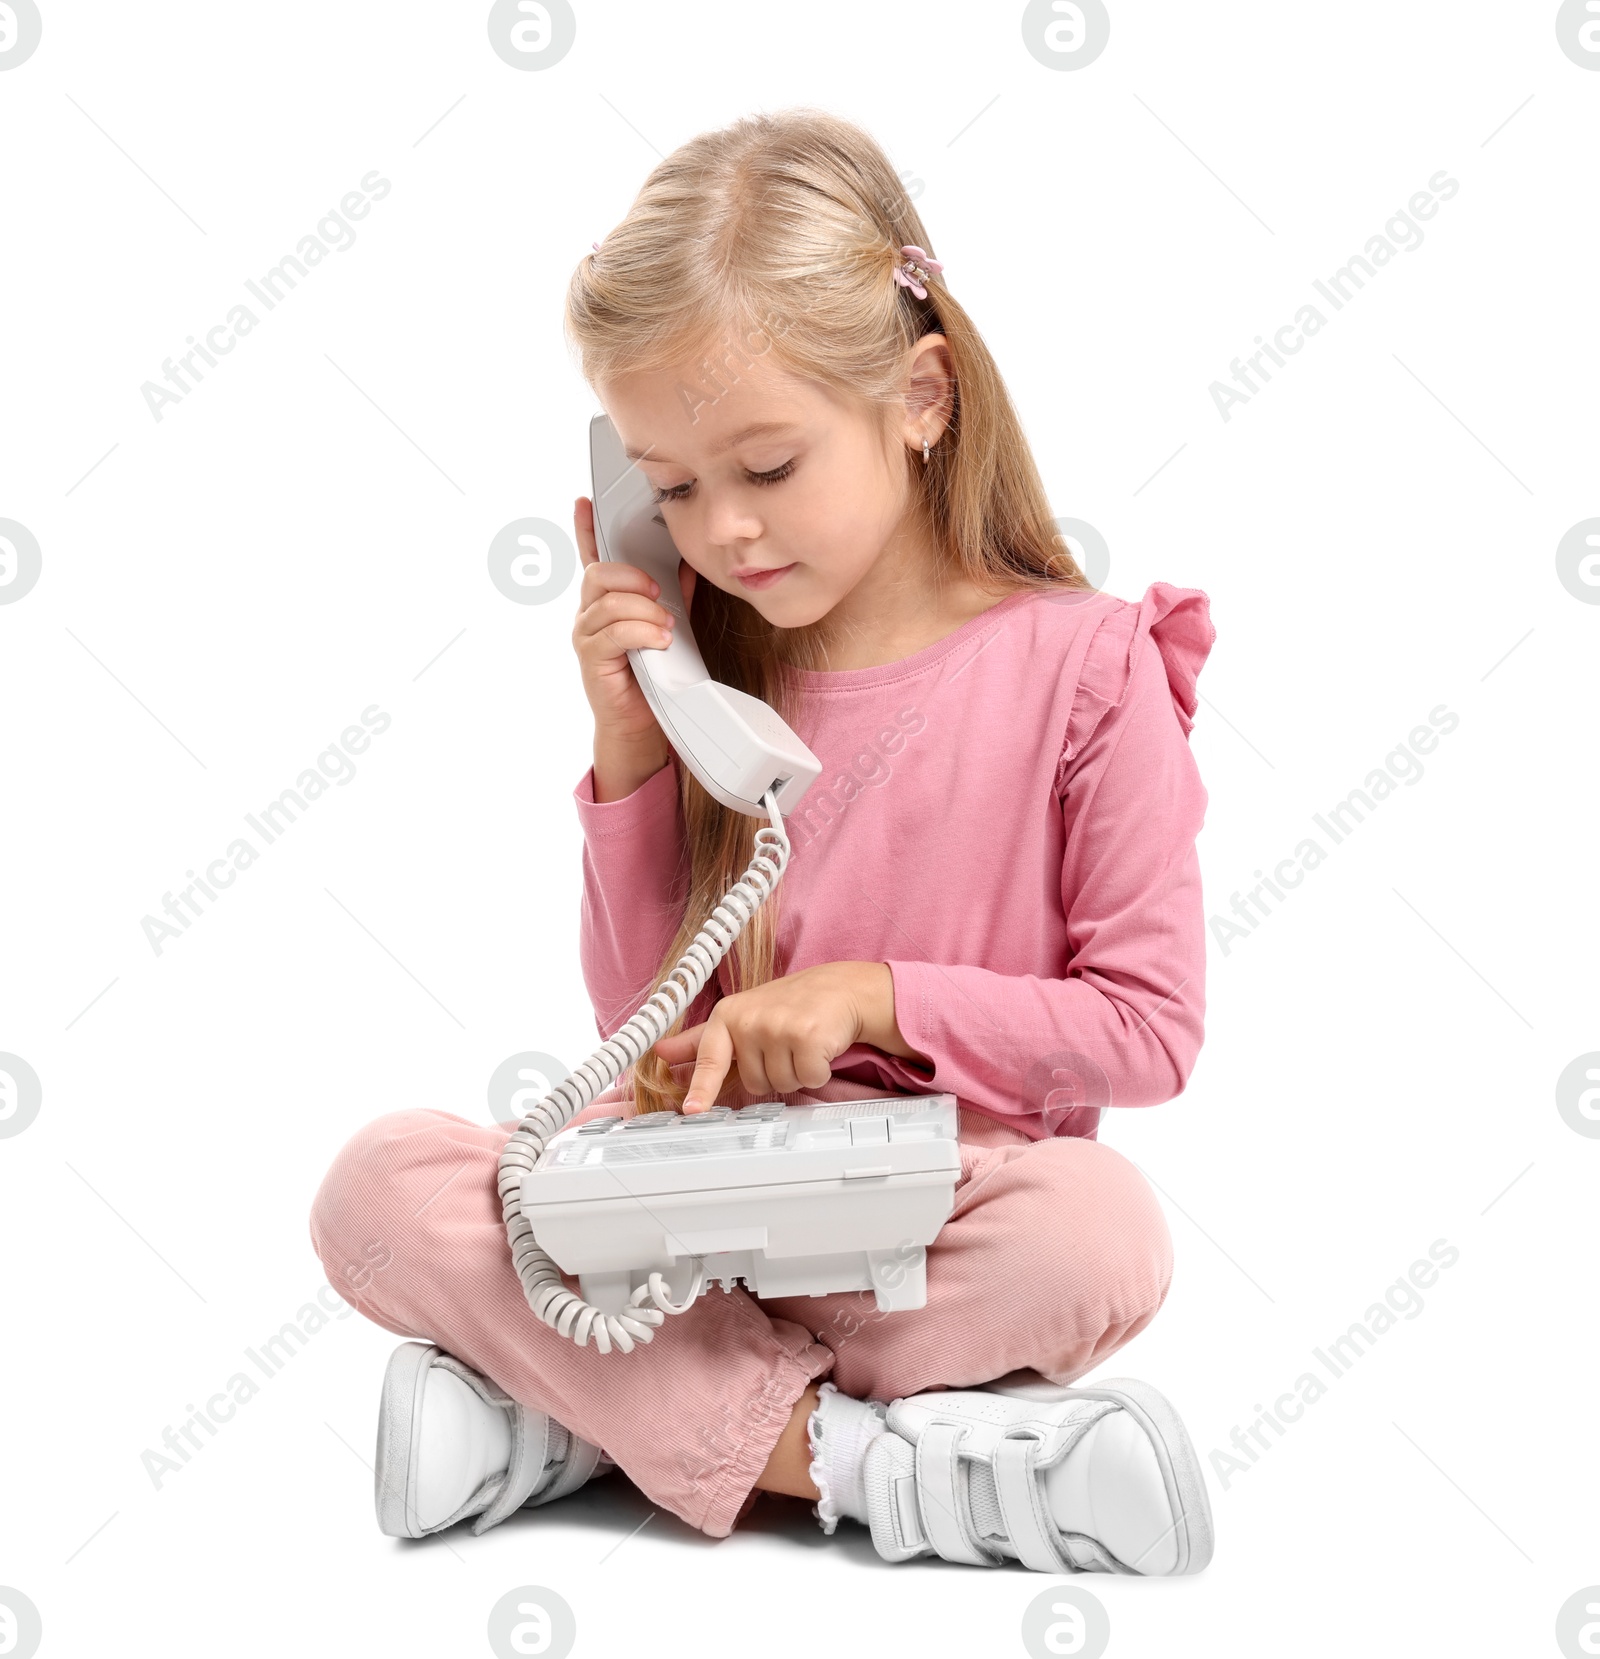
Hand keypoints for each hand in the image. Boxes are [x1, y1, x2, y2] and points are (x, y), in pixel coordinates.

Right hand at [571, 495, 698, 779]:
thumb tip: (691, 563)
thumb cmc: (653, 673)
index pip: (592, 558)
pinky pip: (613, 633)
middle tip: (658, 593)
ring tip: (666, 629)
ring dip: (644, 612)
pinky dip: (641, 632)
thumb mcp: (668, 625)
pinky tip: (659, 641)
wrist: (642, 723)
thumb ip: (675, 595)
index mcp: (606, 601)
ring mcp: (586, 636)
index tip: (586, 502)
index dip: (586, 530)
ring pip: (609, 603)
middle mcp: (589, 614)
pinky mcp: (591, 659)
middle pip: (599, 574)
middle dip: (632, 578)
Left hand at [650, 962, 894, 1111]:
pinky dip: (818, 1071)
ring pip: (781, 1085)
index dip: (700, 1088)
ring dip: (797, 1072)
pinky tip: (819, 1046)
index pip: (710, 1058)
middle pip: (754, 1084)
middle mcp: (750, 1020)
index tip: (692, 1110)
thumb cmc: (788, 1005)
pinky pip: (808, 1079)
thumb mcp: (740, 1016)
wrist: (838, 989)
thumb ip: (700, 1040)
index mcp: (727, 1015)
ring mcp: (778, 1027)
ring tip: (802, 1043)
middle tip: (785, 1044)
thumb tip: (661, 1053)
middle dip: (774, 1072)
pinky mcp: (807, 1036)